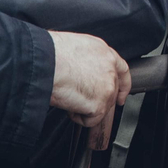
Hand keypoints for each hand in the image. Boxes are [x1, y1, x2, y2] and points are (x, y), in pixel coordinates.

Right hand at [49, 31, 130, 149]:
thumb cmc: (50, 54)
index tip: (120, 97)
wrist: (45, 63)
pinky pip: (91, 120)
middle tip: (82, 102)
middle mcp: (109, 68)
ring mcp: (107, 87)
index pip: (121, 70)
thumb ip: (86, 60)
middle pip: (112, 91)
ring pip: (101, 106)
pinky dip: (78, 118)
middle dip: (99, 101)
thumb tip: (83, 72)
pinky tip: (68, 105)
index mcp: (103, 52)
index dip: (122, 85)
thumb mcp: (75, 48)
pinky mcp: (100, 104)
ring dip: (84, 107)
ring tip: (68, 96)